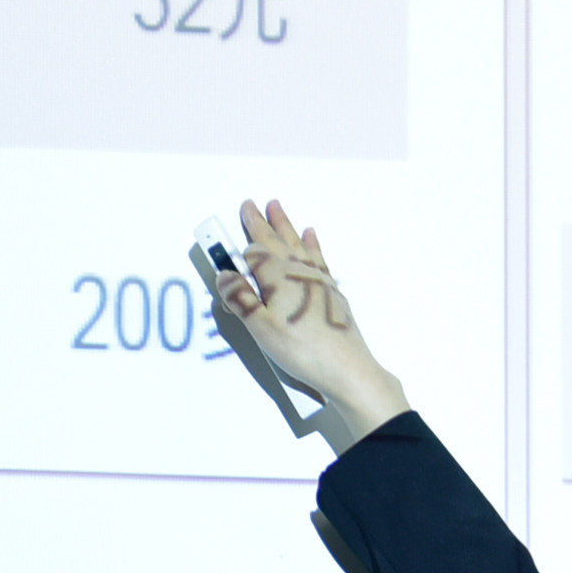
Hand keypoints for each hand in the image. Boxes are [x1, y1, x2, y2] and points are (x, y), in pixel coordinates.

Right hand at [211, 198, 408, 446]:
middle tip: (251, 204)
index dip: (241, 239)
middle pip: (275, 241)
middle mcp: (298, 271)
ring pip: (296, 244)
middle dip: (261, 223)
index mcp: (276, 278)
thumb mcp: (260, 328)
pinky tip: (311, 235)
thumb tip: (224, 274)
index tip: (233, 224)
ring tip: (277, 207)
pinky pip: (318, 257)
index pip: (254, 252)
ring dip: (285, 226)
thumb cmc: (300, 349)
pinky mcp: (331, 291)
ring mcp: (317, 280)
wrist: (346, 368)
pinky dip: (312, 244)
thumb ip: (241, 299)